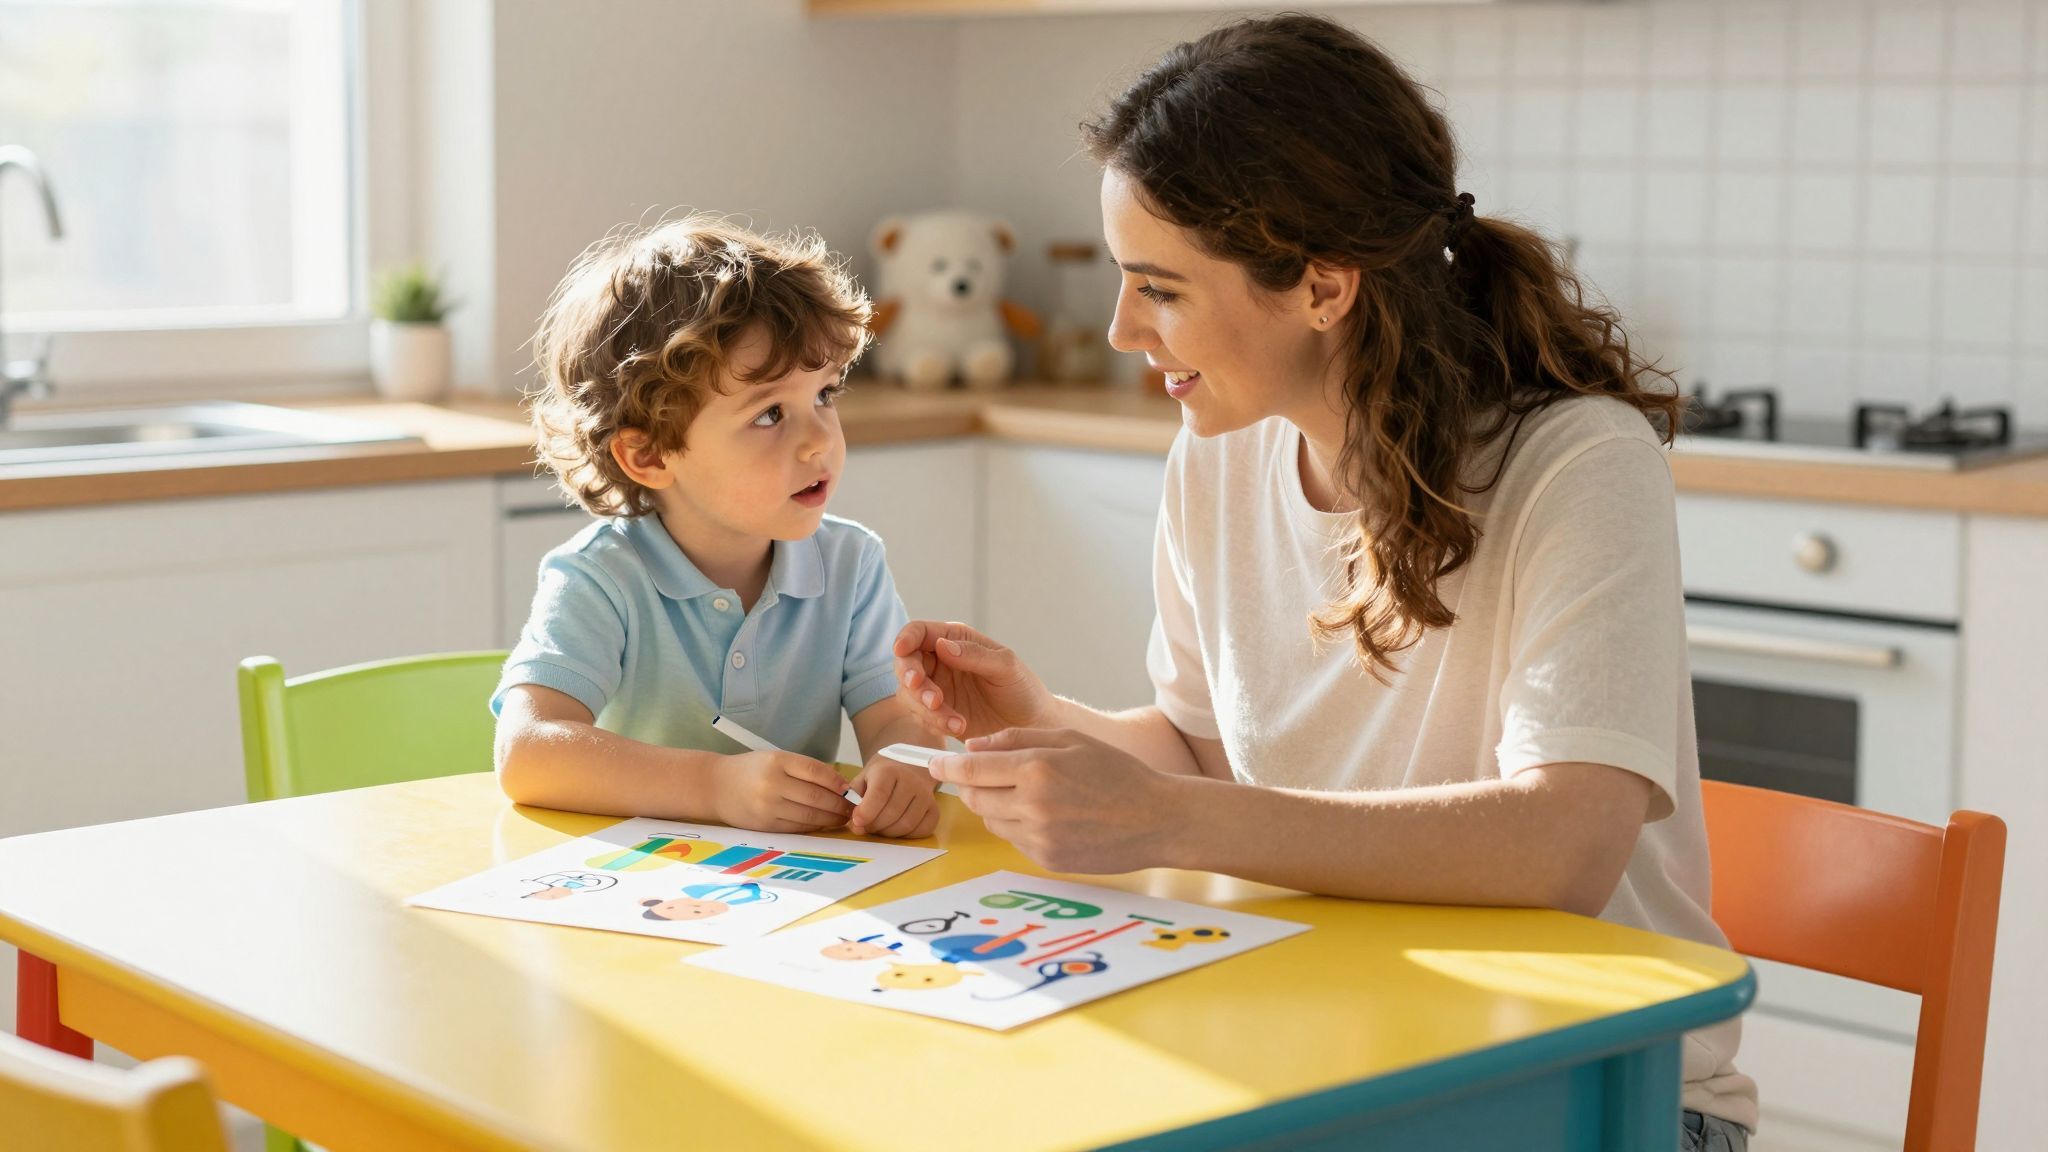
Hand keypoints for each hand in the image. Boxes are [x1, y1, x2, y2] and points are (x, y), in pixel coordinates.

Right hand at [711, 751, 852, 833]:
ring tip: (842, 818)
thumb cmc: (750, 770)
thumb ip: (803, 769)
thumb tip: (838, 785)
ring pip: (809, 816)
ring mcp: (768, 806)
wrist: (714, 786)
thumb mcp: (774, 759)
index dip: (838, 782)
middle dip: (839, 804)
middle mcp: (772, 784)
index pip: (817, 771)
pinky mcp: (765, 825)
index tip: (850, 789)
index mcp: (777, 761)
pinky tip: (823, 824)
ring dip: (831, 819)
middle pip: (816, 797)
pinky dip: (814, 826)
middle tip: (853, 807)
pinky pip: (797, 828)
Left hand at [846, 755, 939, 838]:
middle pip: (892, 813)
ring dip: (888, 833)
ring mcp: (926, 795)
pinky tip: (896, 828)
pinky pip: (922, 830)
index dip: (866, 812)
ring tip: (879, 827)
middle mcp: (911, 781)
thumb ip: (854, 801)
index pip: (879, 794)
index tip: (856, 822)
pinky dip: (907, 835)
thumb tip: (856, 825)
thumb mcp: (862, 780)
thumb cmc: (880, 776)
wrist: (907, 767)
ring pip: (906, 825)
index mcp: (889, 771)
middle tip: (865, 827)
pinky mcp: (934, 808)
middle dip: (874, 826)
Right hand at [892, 620, 1053, 739]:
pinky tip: (959, 726)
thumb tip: (941, 646)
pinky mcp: (937, 714)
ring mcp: (937, 688)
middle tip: (931, 698)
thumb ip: (974, 655)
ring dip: (925, 708)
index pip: (919, 632)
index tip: (901, 650)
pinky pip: (922, 717)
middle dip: (913, 680)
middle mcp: (941, 661)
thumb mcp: (1006, 666)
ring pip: (909, 694)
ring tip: (956, 721)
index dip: (905, 639)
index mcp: (955, 640)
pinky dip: (935, 723)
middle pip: (907, 663)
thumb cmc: (1023, 689)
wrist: (1032, 726)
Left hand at [927, 728, 1182, 873]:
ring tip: (1029, 793)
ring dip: (995, 805)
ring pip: (990, 821)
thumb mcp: (1069, 739)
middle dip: (971, 784)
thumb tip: (972, 745)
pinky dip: (1018, 826)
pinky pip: (1013, 840)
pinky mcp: (1046, 860)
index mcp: (1037, 770)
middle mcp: (1032, 807)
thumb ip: (1016, 739)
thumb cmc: (1117, 772)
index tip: (931, 762)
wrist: (1157, 819)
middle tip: (986, 774)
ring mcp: (1039, 838)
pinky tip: (1049, 815)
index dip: (946, 765)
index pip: (971, 769)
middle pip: (973, 797)